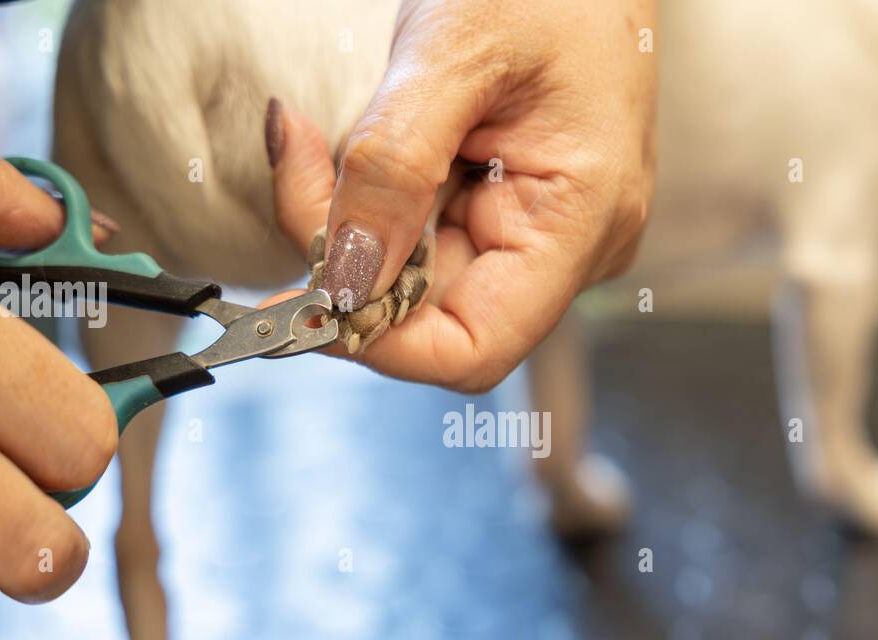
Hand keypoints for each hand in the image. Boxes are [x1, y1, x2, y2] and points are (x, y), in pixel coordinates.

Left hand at [267, 0, 656, 391]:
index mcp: (582, 222)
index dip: (380, 340)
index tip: (304, 291)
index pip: (473, 349)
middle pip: (431, 314)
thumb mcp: (455, 52)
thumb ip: (393, 167)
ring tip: (319, 137)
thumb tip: (342, 277)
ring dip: (351, 221)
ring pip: (415, 276)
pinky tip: (356, 143)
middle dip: (346, 258)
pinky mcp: (511, 207)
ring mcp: (541, 230)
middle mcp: (567, 247)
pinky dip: (371, 201)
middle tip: (295, 163)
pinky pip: (424, 235)